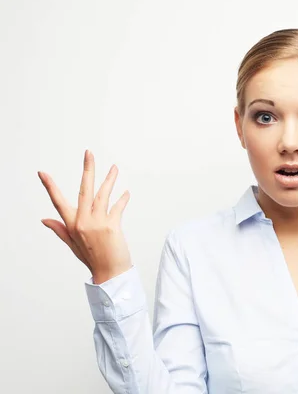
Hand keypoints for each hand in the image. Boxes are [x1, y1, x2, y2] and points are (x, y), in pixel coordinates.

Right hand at [39, 150, 131, 283]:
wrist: (110, 272)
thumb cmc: (92, 257)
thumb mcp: (72, 244)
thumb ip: (60, 229)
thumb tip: (44, 219)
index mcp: (72, 224)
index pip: (58, 201)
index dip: (50, 186)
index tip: (42, 173)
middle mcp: (83, 221)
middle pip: (84, 190)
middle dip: (87, 169)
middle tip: (88, 153)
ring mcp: (97, 223)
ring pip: (103, 194)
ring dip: (110, 179)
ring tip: (114, 167)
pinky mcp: (112, 225)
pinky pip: (118, 207)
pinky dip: (123, 199)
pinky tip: (126, 193)